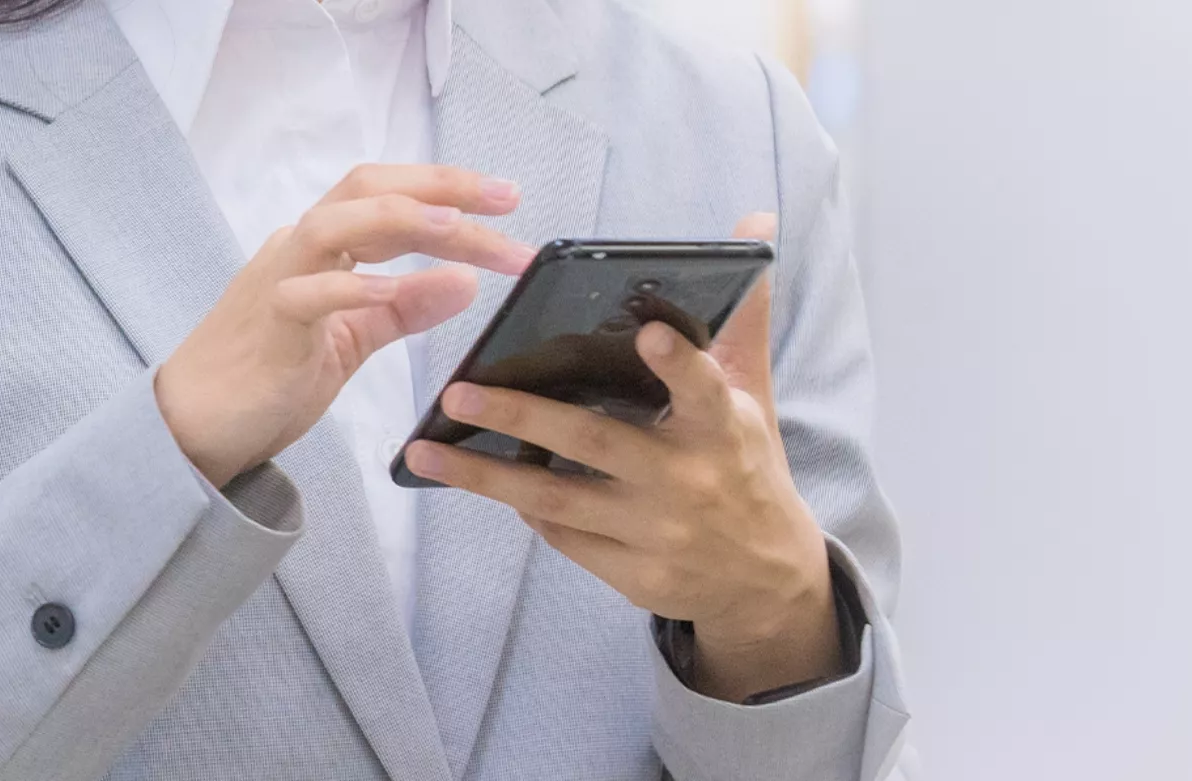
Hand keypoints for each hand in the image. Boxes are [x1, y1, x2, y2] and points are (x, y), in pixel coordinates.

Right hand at [158, 165, 535, 485]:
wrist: (189, 424)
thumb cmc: (265, 379)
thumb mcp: (351, 341)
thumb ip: (402, 309)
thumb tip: (465, 282)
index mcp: (321, 249)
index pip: (389, 198)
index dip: (449, 192)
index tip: (509, 202)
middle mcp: (298, 248)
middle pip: (368, 189)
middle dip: (441, 187)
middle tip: (507, 200)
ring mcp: (278, 280)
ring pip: (336, 224)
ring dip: (401, 220)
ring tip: (458, 229)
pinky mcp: (267, 324)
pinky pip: (308, 293)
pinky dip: (352, 286)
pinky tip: (394, 289)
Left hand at [400, 214, 843, 700]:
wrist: (765, 578)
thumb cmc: (746, 466)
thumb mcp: (752, 394)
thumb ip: (743, 314)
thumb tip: (758, 221)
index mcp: (722, 428)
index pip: (703, 390)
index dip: (677, 364)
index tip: (647, 332)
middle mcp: (689, 480)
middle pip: (595, 443)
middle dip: (522, 418)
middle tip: (457, 395)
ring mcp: (658, 533)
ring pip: (557, 500)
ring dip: (487, 477)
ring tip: (426, 451)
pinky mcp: (634, 575)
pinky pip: (563, 537)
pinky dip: (523, 510)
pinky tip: (480, 481)